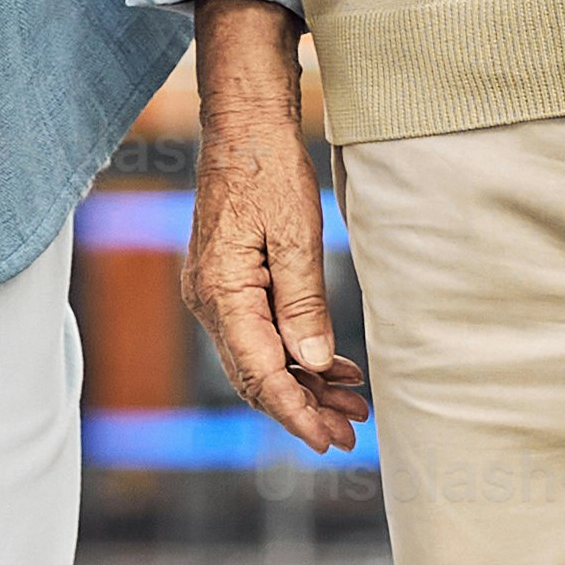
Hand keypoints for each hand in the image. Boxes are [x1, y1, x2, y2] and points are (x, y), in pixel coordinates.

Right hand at [183, 0, 365, 453]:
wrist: (244, 124)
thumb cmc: (268, 168)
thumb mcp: (296, 234)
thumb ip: (303, 304)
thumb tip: (313, 364)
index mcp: (222, 293)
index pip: (259, 373)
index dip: (295, 413)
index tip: (328, 440)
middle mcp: (210, 302)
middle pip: (256, 376)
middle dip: (303, 409)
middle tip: (352, 432)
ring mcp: (218, 294)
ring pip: (261, 359)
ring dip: (306, 386)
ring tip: (353, 405)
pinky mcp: (231, 283)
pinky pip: (262, 334)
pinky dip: (298, 355)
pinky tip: (334, 367)